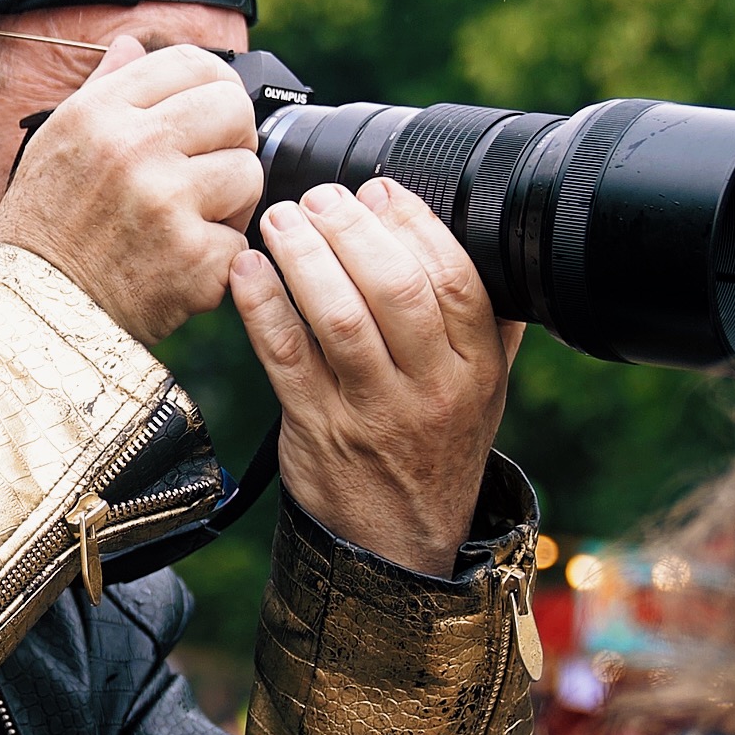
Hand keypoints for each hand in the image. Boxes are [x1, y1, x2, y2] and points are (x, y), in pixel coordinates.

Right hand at [0, 38, 262, 350]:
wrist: (36, 311)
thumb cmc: (45, 227)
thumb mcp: (56, 142)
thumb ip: (104, 89)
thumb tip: (132, 45)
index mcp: (101, 112)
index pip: (193, 63)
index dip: (213, 85)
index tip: (209, 113)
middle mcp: (135, 148)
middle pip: (234, 109)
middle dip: (232, 138)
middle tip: (208, 168)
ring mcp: (168, 203)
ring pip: (249, 172)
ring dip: (231, 200)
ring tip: (193, 219)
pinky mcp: (194, 257)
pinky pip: (241, 237)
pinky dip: (220, 255)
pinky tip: (183, 260)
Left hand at [228, 179, 517, 575]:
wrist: (399, 543)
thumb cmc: (435, 448)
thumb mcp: (485, 390)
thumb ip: (487, 322)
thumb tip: (487, 238)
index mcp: (477, 369)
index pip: (454, 280)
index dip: (413, 224)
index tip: (379, 190)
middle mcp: (430, 389)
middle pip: (394, 289)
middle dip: (350, 230)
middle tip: (320, 197)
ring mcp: (370, 412)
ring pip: (336, 317)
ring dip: (303, 257)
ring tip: (282, 219)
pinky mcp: (315, 428)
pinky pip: (283, 355)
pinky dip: (261, 305)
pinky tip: (247, 269)